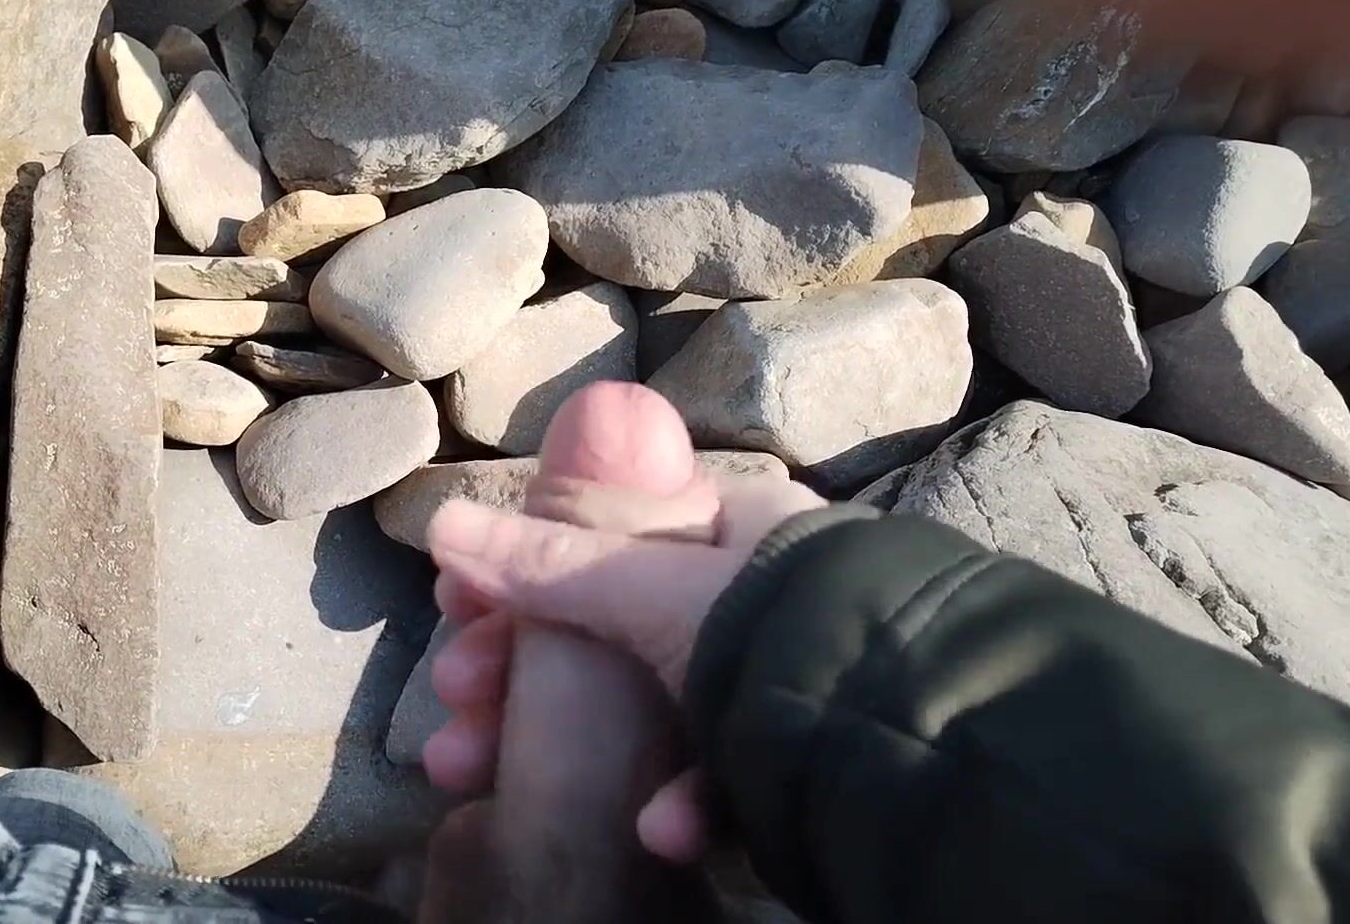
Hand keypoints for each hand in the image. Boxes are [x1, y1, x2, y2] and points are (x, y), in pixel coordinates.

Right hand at [422, 383, 825, 860]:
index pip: (599, 533)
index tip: (453, 610)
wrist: (909, 740)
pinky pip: (709, 776)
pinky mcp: (781, 762)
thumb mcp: (648, 587)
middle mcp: (747, 596)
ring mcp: (764, 682)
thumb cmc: (773, 629)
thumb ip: (549, 562)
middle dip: (516, 672)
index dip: (517, 569)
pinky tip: (656, 829)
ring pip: (637, 711)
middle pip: (603, 630)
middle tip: (454, 704)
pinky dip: (673, 804)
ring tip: (484, 774)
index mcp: (728, 526)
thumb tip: (440, 520)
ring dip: (557, 745)